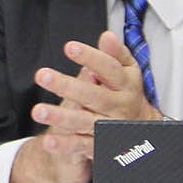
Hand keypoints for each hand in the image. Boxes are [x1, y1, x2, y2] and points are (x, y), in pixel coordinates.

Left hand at [11, 32, 163, 182]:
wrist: (143, 132)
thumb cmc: (127, 93)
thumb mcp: (128, 72)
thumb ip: (116, 54)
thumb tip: (107, 36)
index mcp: (125, 85)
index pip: (109, 69)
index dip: (90, 57)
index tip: (69, 47)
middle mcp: (118, 106)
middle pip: (93, 95)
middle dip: (67, 86)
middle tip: (42, 75)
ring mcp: (109, 127)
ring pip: (84, 121)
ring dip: (60, 117)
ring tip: (38, 111)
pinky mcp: (101, 146)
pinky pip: (82, 145)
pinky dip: (65, 144)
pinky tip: (49, 140)